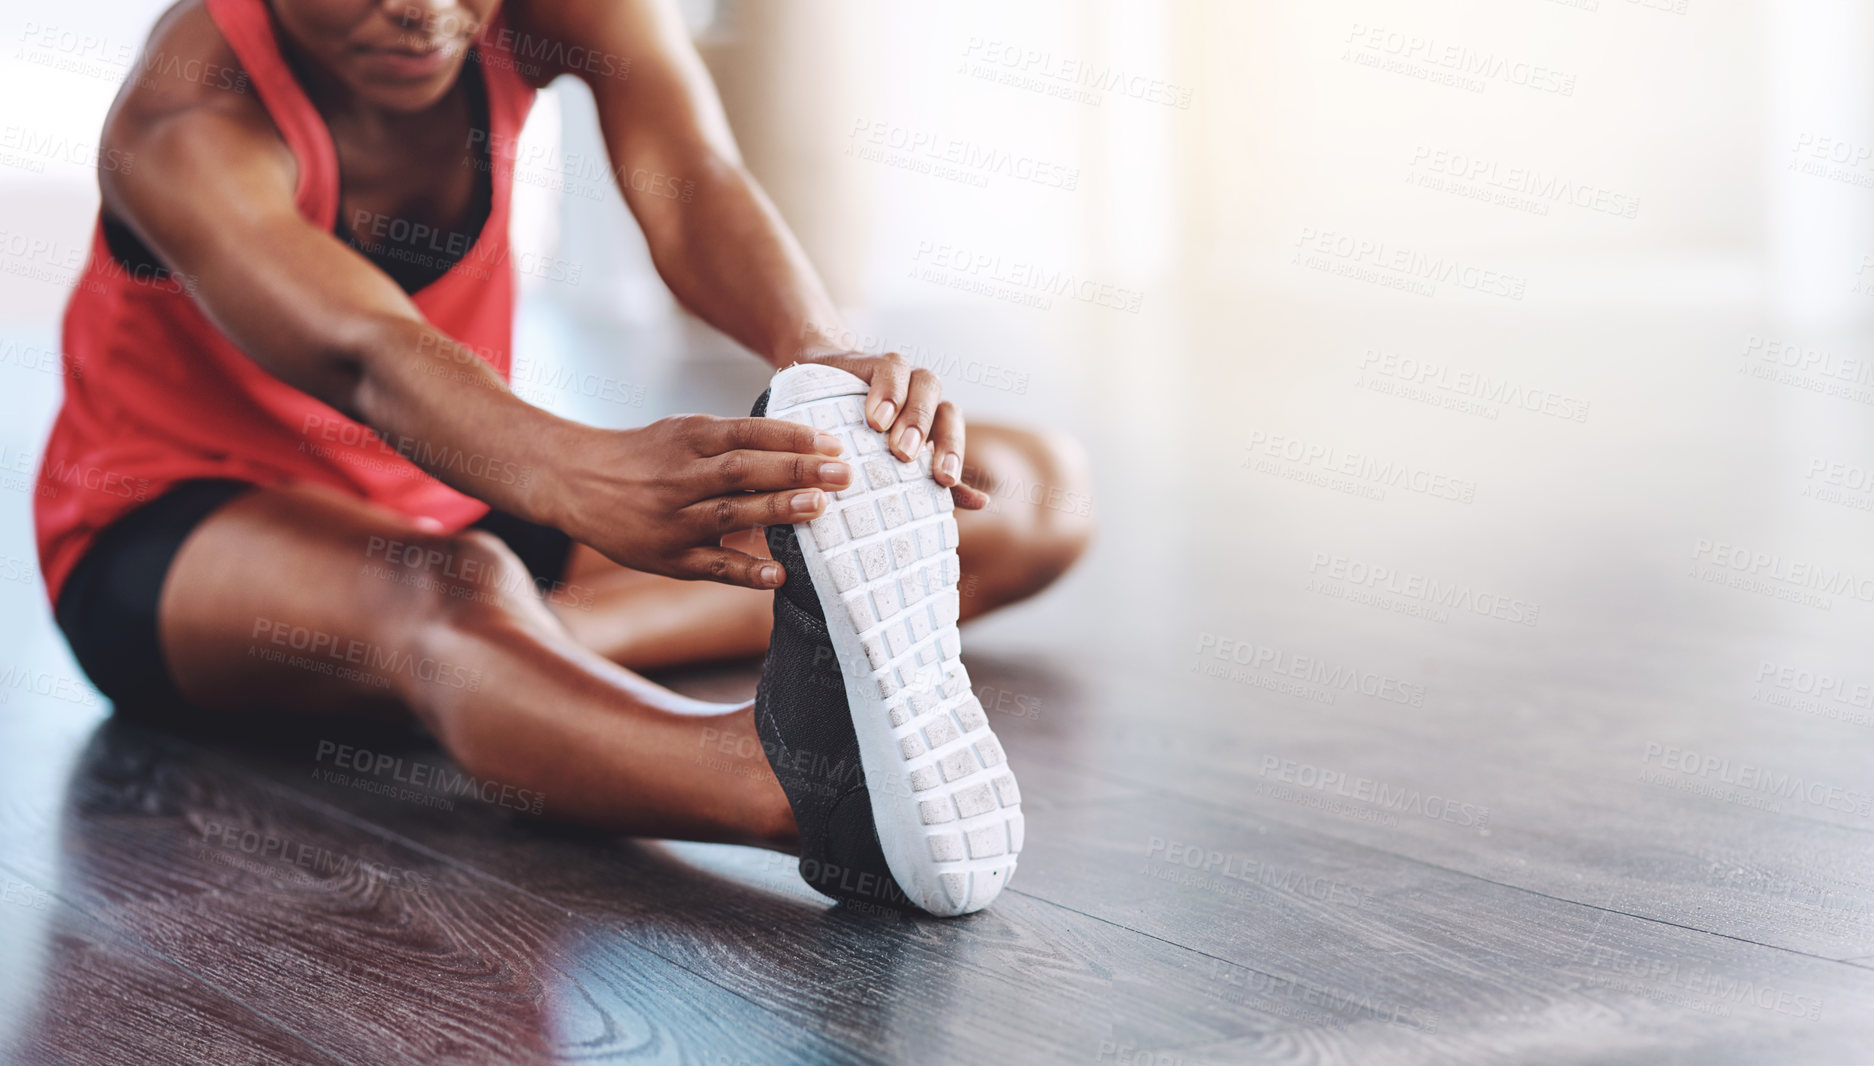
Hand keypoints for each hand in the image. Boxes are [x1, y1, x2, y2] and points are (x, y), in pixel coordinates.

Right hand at [558, 415, 852, 588]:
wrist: (575, 482)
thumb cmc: (644, 456)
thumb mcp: (681, 433)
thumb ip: (732, 439)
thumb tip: (800, 447)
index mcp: (687, 438)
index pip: (747, 433)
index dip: (791, 437)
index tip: (832, 442)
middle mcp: (680, 477)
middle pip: (743, 471)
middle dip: (797, 470)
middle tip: (844, 473)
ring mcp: (673, 519)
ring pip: (730, 513)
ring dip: (778, 511)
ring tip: (821, 506)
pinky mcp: (667, 558)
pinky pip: (711, 566)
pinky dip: (746, 571)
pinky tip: (780, 575)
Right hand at [795, 349, 991, 508]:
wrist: (824, 393)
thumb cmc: (864, 437)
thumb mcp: (893, 463)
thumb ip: (934, 483)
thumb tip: (981, 502)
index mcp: (934, 425)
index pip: (953, 433)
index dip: (953, 453)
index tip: (944, 479)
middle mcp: (925, 400)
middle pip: (945, 409)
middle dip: (930, 434)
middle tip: (905, 456)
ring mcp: (905, 378)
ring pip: (926, 383)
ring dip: (910, 409)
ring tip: (884, 431)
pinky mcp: (878, 362)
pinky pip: (892, 368)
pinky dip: (886, 390)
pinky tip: (873, 414)